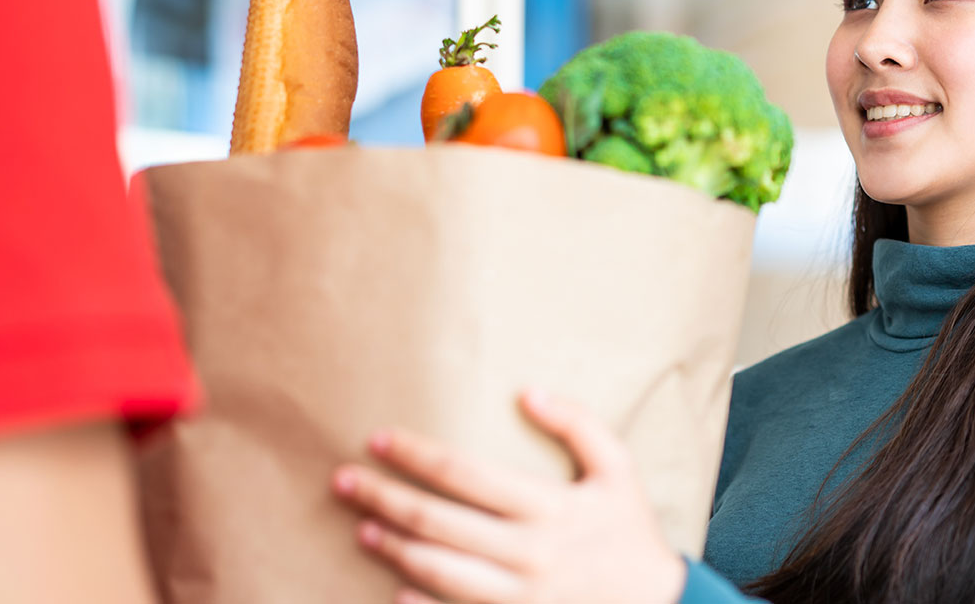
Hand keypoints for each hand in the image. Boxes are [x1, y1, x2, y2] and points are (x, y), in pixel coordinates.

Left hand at [331, 388, 686, 603]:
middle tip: (343, 481)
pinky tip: (393, 590)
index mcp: (548, 506)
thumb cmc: (631, 532)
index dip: (416, 454)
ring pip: (436, 570)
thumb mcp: (619, 468)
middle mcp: (528, 552)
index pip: (464, 473)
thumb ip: (578, 424)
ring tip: (362, 528)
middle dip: (383, 498)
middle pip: (437, 521)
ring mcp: (519, 595)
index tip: (378, 440)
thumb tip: (528, 391)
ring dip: (392, 548)